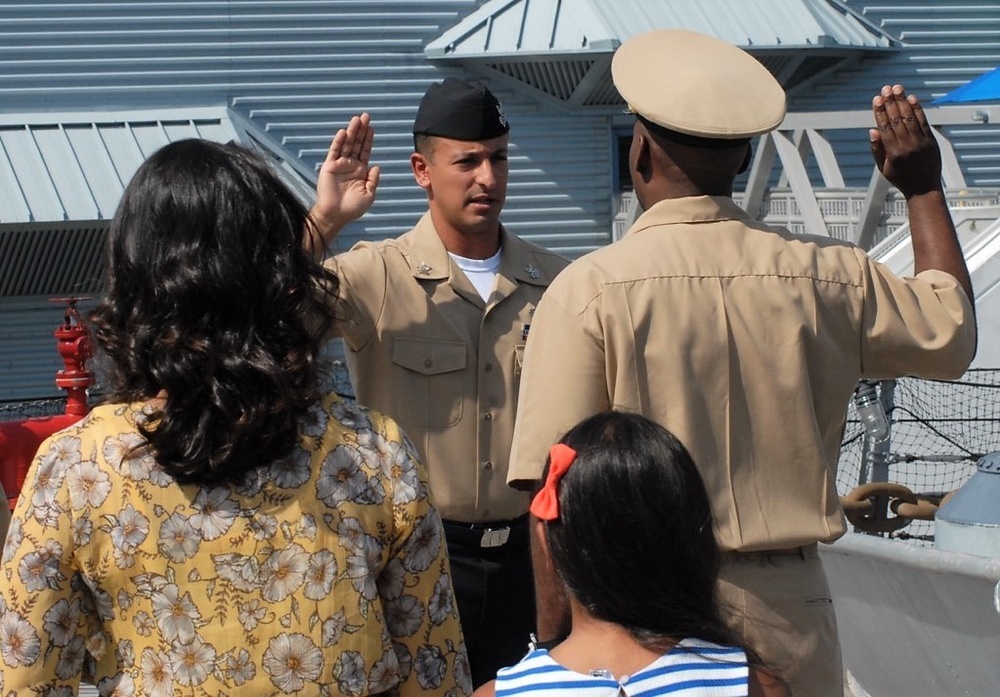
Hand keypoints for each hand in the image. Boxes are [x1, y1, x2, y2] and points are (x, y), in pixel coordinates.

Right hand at [310, 113, 380, 247]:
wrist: (336, 215)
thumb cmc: (353, 208)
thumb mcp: (369, 194)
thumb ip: (373, 180)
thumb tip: (376, 165)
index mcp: (360, 171)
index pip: (365, 151)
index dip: (368, 139)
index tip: (372, 127)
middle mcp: (350, 165)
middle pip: (356, 144)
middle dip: (361, 130)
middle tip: (366, 116)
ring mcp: (339, 165)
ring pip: (346, 144)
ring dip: (351, 131)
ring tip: (357, 119)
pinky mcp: (329, 167)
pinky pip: (334, 152)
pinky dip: (338, 142)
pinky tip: (343, 132)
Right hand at [869, 85, 942, 197]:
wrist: (924, 188)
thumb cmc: (900, 178)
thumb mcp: (883, 167)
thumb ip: (877, 149)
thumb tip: (872, 130)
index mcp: (892, 153)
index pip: (885, 127)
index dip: (880, 111)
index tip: (876, 99)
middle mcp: (906, 146)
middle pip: (897, 119)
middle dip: (891, 102)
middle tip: (886, 88)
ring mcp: (920, 142)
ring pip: (909, 118)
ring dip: (903, 101)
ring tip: (897, 88)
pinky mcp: (930, 140)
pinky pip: (923, 122)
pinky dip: (917, 109)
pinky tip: (912, 99)